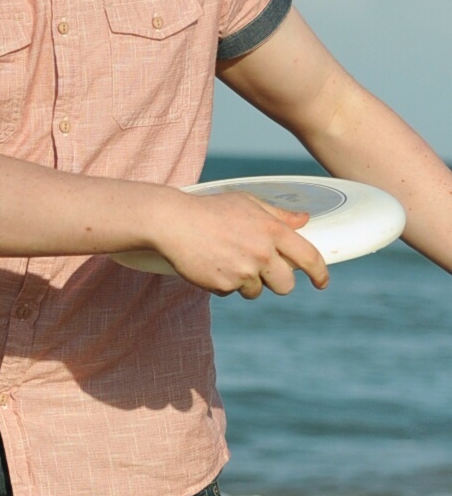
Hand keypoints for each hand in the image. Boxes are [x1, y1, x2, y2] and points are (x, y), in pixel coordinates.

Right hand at [152, 190, 329, 298]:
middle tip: (262, 272)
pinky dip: (224, 283)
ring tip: (228, 261)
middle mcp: (262, 253)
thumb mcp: (246, 203)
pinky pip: (231, 292)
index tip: (322, 282)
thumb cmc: (210, 209)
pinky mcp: (224, 285)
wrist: (173, 222)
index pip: (309, 257)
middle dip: (277, 282)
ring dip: (246, 282)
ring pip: (256, 291)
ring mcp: (243, 271)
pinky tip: (211, 264)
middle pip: (286, 285)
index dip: (320, 273)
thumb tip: (304, 220)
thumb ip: (278, 214)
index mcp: (272, 230)